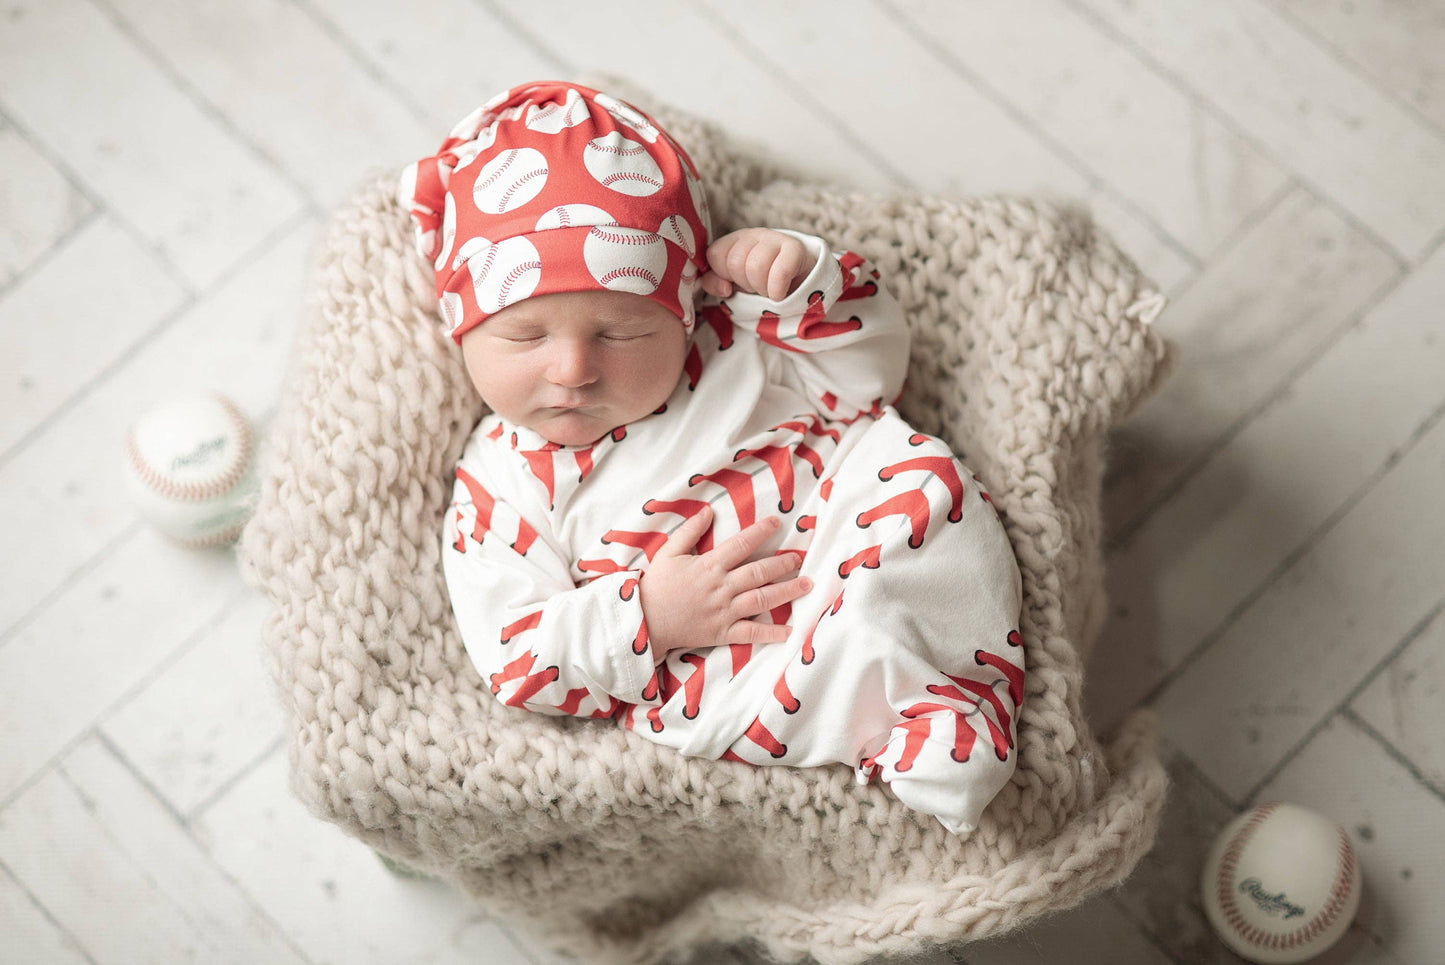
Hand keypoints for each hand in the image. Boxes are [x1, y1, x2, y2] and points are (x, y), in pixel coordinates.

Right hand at [640, 506, 811, 657]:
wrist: (644, 622)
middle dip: (783, 563)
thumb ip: (689, 531)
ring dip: (787, 591)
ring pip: (761, 599)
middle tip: (799, 558)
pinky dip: (772, 633)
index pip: (741, 544)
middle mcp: (721, 587)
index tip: (778, 522)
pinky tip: (790, 632)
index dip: (761, 531)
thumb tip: (708, 510)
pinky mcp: (722, 633)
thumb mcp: (668, 553)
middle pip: (759, 571)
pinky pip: (751, 633)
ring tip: (807, 585)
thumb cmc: (656, 586)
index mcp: (709, 565)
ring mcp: (724, 611)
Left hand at [700, 228, 810, 300]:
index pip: (715, 254)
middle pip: (735, 263)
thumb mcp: (731, 283)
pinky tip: (778, 294)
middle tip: (756, 286)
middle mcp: (753, 234)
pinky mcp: (795, 249)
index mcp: (734, 240)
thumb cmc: (759, 281)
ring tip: (768, 289)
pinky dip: (776, 289)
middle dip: (744, 283)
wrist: (798, 281)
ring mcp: (775, 238)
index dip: (723, 275)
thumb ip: (713, 283)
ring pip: (756, 266)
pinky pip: (780, 271)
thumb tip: (724, 287)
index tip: (736, 281)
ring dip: (761, 288)